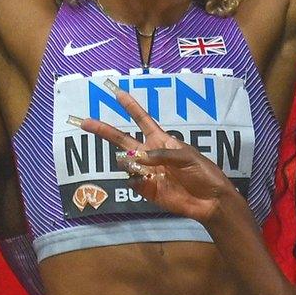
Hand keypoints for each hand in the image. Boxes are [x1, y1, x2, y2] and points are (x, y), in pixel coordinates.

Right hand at [75, 86, 239, 222]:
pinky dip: (136, 181)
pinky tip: (149, 183)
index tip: (117, 93)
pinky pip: (132, 183)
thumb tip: (138, 159)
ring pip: (126, 163)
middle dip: (104, 130)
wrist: (210, 201)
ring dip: (130, 162)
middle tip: (84, 122)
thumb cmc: (203, 173)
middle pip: (122, 140)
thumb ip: (163, 154)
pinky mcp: (147, 191)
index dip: (131, 107)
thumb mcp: (188, 157)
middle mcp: (150, 155)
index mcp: (161, 140)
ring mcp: (147, 173)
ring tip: (149, 169)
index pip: (142, 120)